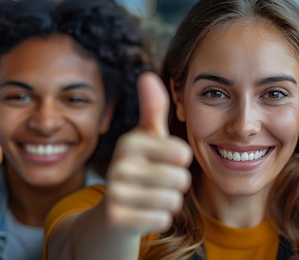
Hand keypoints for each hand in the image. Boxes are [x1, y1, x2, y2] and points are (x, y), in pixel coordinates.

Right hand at [105, 73, 191, 234]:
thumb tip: (148, 75)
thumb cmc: (141, 168)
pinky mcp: (117, 219)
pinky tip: (144, 214)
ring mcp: (115, 193)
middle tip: (156, 182)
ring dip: (169, 202)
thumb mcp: (148, 138)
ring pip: (173, 201)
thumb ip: (153, 108)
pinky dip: (160, 219)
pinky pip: (162, 220)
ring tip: (150, 197)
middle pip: (181, 179)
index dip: (180, 161)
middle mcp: (119, 164)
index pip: (183, 154)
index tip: (162, 161)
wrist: (115, 211)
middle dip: (176, 184)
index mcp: (131, 141)